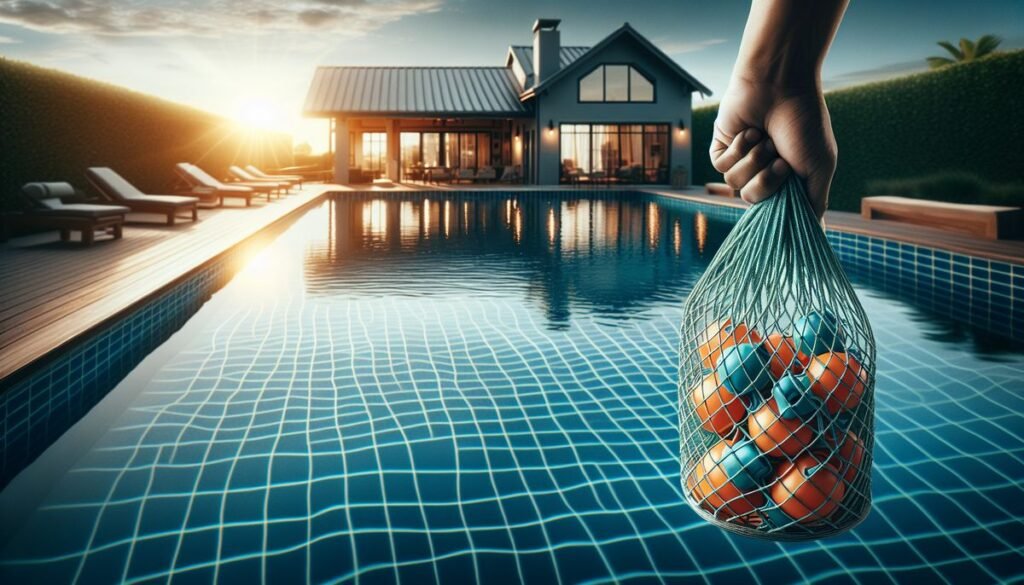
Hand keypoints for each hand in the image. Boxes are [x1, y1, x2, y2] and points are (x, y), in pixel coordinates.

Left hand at [709, 78, 836, 217]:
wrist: (781, 86)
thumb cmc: (804, 123)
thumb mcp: (820, 167)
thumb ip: (815, 202)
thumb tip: (815, 233)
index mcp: (786, 180)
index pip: (774, 210)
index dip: (778, 208)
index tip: (786, 201)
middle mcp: (762, 172)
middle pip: (753, 201)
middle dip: (768, 181)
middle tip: (781, 160)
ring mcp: (741, 161)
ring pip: (735, 185)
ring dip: (754, 161)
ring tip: (766, 140)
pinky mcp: (721, 149)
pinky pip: (721, 167)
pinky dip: (739, 149)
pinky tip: (750, 131)